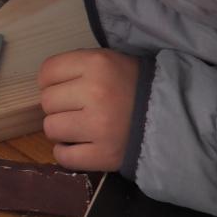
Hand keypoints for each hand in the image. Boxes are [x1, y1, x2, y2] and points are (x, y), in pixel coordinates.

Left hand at [38, 49, 140, 171]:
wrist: (171, 115)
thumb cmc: (132, 84)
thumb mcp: (107, 60)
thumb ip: (77, 66)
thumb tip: (45, 82)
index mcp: (96, 64)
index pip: (47, 72)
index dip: (49, 81)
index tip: (61, 88)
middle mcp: (95, 93)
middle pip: (47, 101)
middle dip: (57, 105)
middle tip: (74, 108)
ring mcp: (99, 126)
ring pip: (51, 128)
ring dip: (60, 129)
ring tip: (77, 126)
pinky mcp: (105, 155)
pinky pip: (64, 157)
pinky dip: (66, 153)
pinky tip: (78, 145)